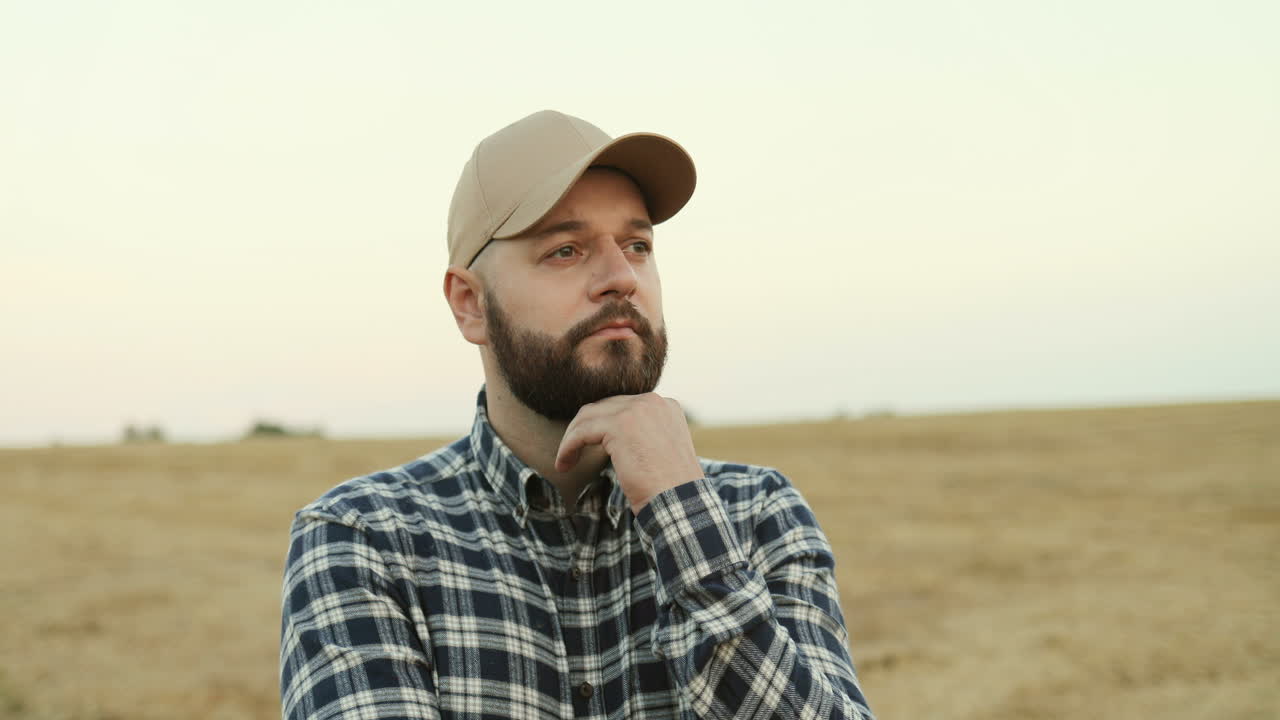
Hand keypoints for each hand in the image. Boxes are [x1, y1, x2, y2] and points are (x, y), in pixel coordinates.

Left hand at [554, 393, 703, 512]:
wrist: (680, 502)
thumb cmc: (670, 489)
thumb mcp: (661, 453)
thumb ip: (643, 436)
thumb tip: (613, 440)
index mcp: (666, 406)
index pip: (623, 407)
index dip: (602, 425)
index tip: (589, 445)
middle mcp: (653, 401)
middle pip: (604, 407)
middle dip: (584, 429)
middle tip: (572, 452)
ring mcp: (636, 409)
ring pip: (589, 416)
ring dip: (572, 438)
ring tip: (566, 461)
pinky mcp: (619, 424)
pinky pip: (582, 431)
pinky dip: (568, 446)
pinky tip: (564, 464)